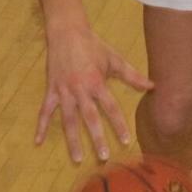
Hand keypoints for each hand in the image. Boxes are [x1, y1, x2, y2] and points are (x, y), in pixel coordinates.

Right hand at [36, 25, 153, 163]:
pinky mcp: (51, 90)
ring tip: (77, 159)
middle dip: (97, 139)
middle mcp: (80, 90)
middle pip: (89, 119)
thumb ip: (132, 75)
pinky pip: (44, 112)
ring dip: (72, 141)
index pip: (111, 109)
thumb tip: (153, 86)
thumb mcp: (115, 59)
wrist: (66, 33)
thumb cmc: (94, 47)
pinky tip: (38, 142)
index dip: (119, 125)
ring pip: (68, 121)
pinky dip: (41, 127)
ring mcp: (63, 92)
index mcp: (97, 83)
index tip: (127, 141)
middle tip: (103, 157)